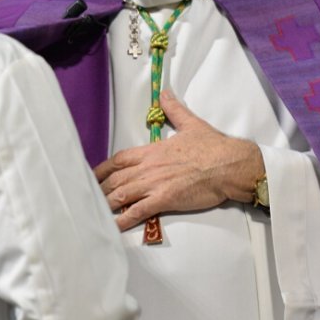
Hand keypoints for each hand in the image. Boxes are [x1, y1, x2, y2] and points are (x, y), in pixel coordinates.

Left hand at [93, 89, 263, 231]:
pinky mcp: (164, 199)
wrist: (229, 164)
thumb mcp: (190, 124)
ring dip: (106, 204)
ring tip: (95, 212)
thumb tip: (165, 94)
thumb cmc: (213, 147)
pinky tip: (114, 226)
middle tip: (89, 197)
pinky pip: (138, 211)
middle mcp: (148, 167)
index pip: (118, 160)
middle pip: (115, 179)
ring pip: (121, 195)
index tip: (92, 176)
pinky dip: (123, 219)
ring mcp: (155, 184)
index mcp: (151, 151)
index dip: (102, 169)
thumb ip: (174, 110)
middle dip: (100, 189)